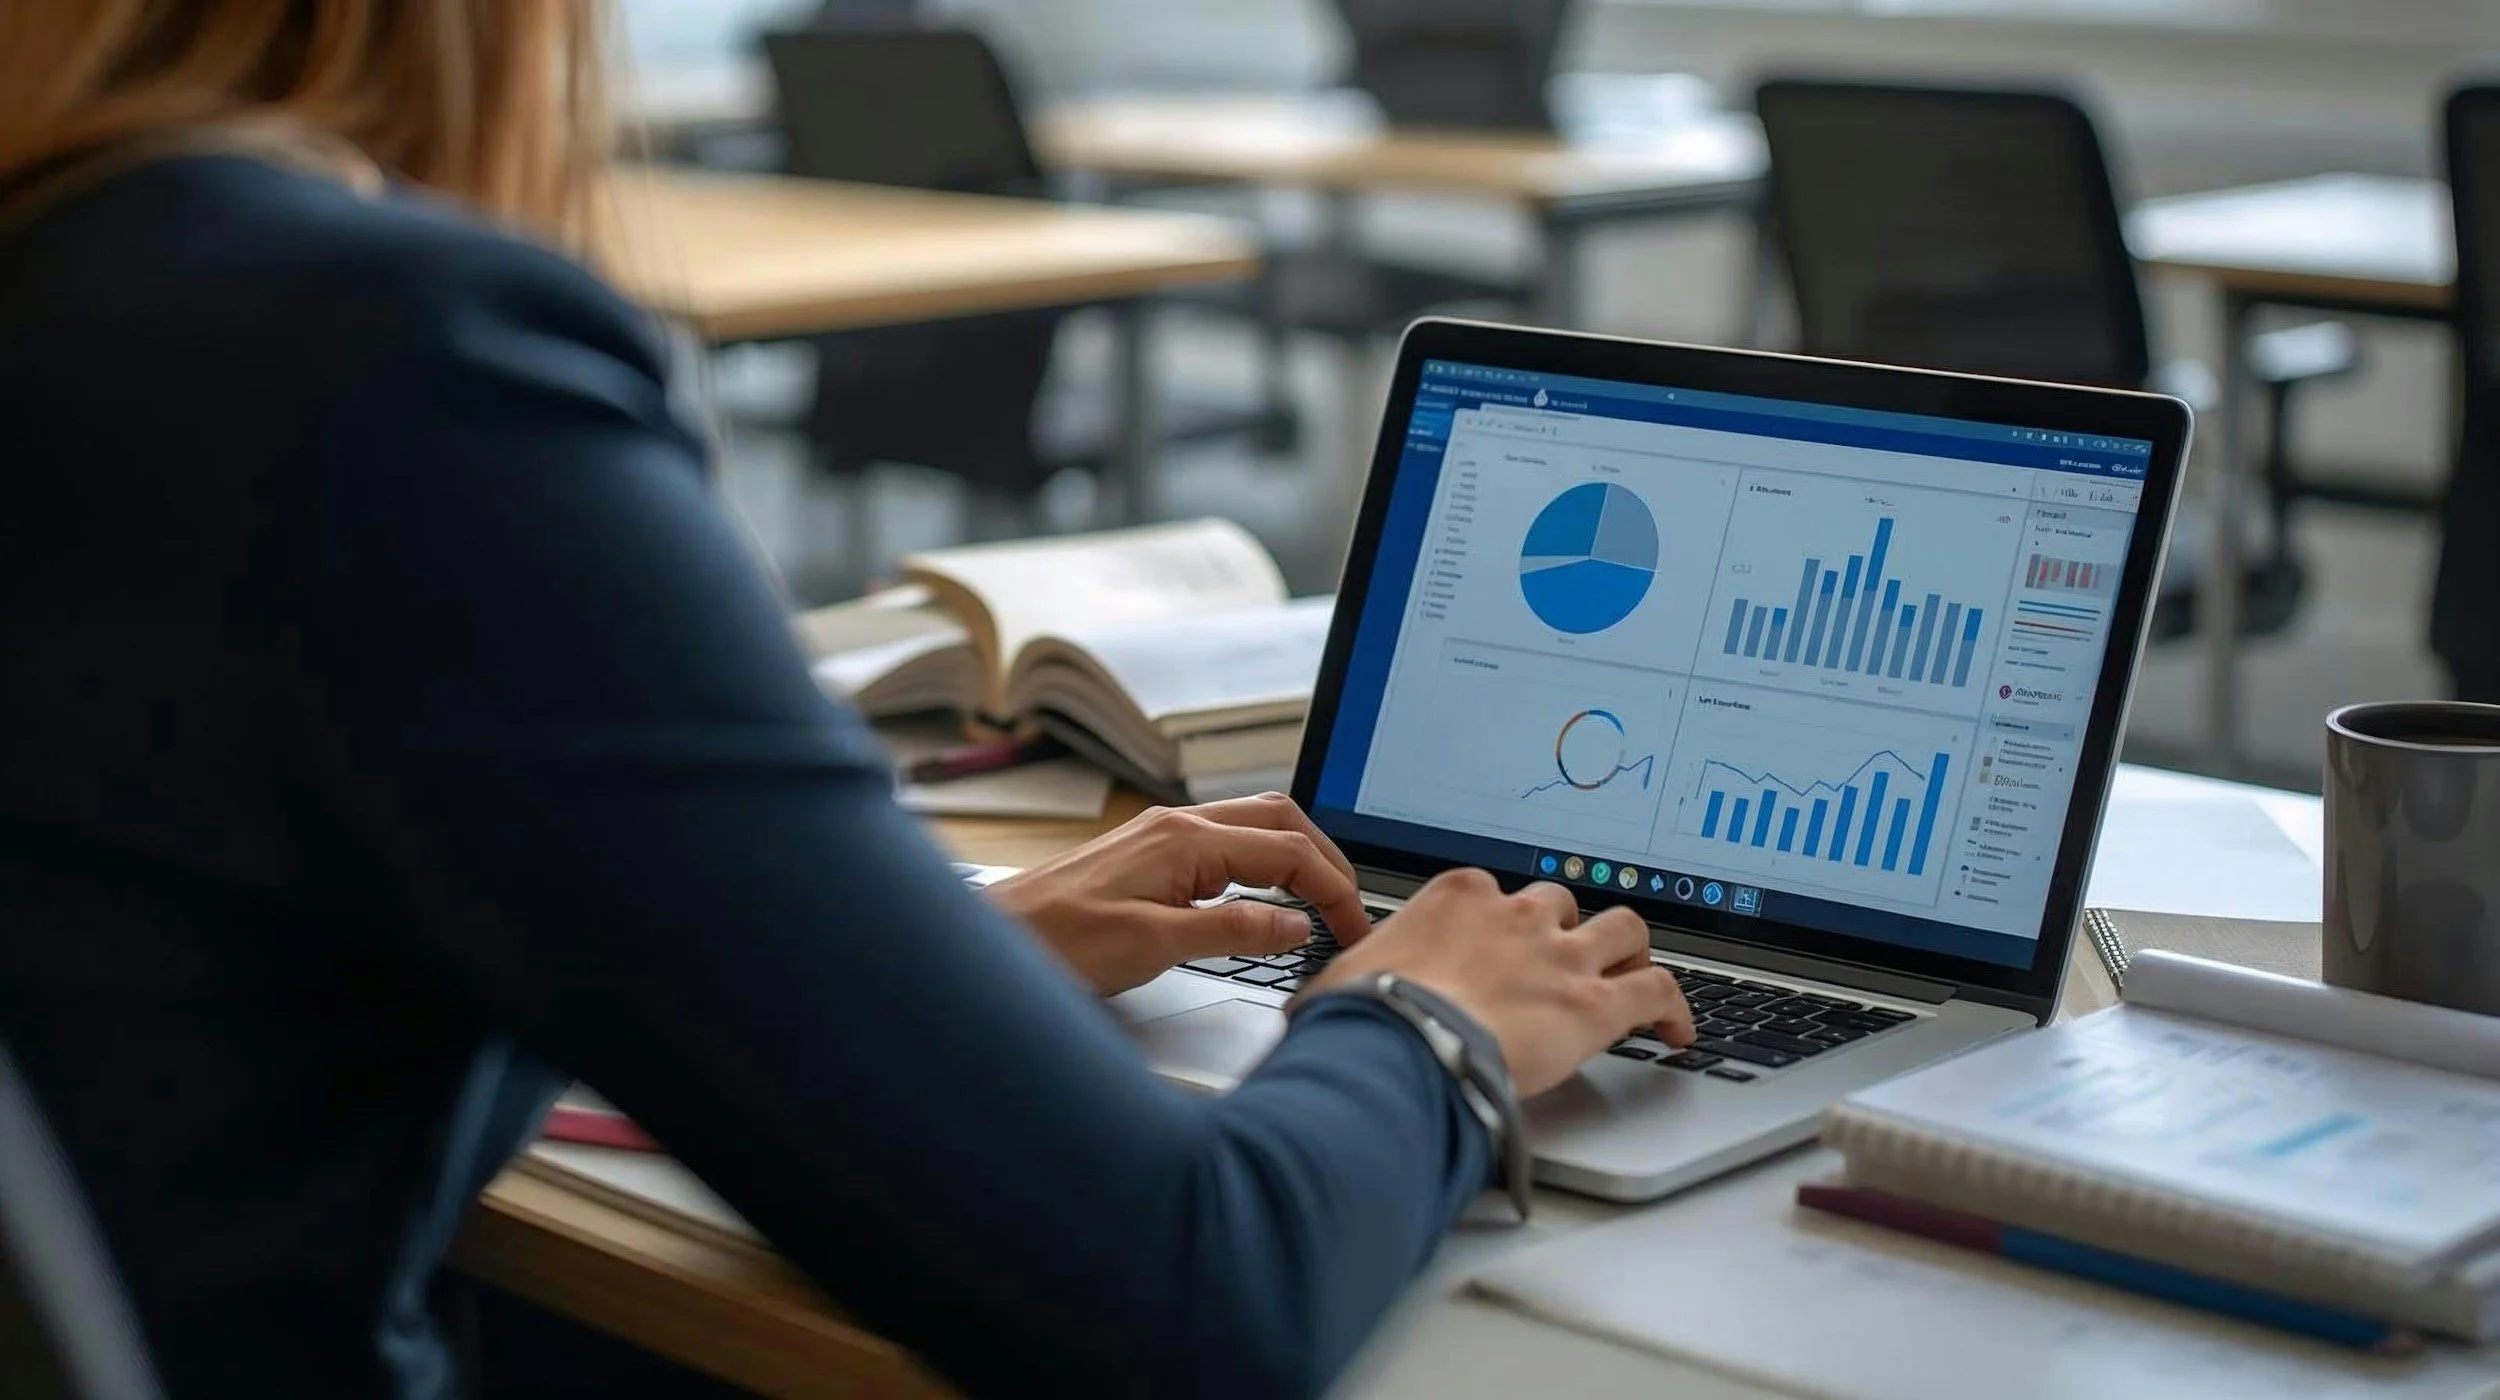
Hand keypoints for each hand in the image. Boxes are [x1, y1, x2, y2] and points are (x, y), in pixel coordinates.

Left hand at [987, 793, 1371, 995]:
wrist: (993, 941)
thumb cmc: (1056, 942)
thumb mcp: (1155, 946)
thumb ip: (1234, 933)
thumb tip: (1296, 925)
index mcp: (1186, 839)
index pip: (1288, 851)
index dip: (1333, 890)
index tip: (1353, 930)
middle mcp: (1176, 826)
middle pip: (1280, 822)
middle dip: (1326, 860)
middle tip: (1351, 911)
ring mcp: (1161, 837)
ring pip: (1253, 827)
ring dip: (1296, 857)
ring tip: (1322, 902)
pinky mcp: (1148, 856)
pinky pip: (1224, 845)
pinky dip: (1262, 865)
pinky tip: (1264, 898)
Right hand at [1302, 870, 1693, 1096]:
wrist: (1399, 1046)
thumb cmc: (1364, 1018)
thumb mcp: (1345, 980)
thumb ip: (1358, 978)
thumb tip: (1328, 1004)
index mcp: (1456, 898)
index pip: (1493, 894)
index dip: (1503, 923)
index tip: (1501, 945)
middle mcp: (1515, 914)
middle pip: (1563, 902)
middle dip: (1569, 928)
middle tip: (1568, 959)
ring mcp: (1560, 955)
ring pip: (1624, 928)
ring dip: (1631, 950)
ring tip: (1634, 976)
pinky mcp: (1595, 1002)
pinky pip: (1658, 990)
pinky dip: (1675, 1008)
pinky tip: (1678, 1032)